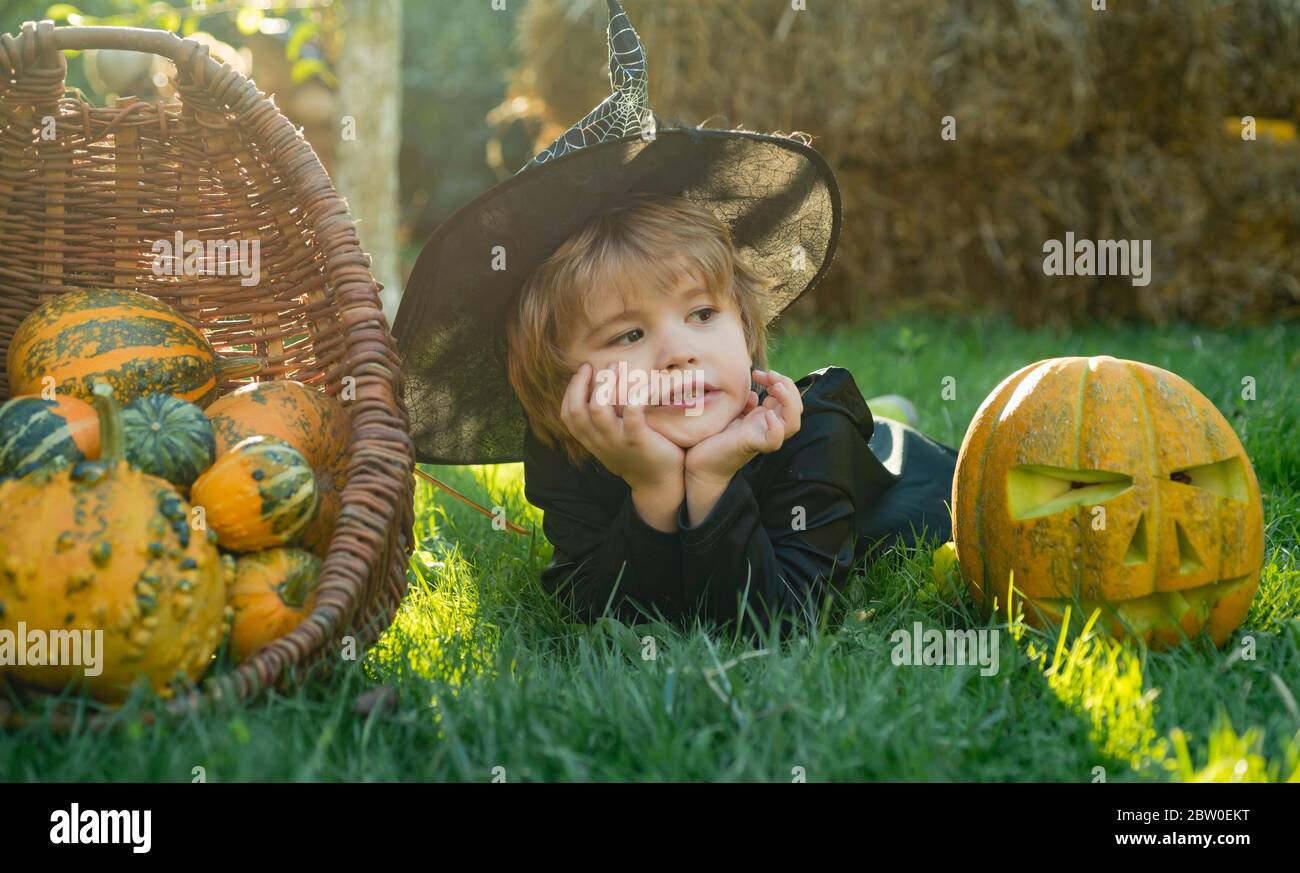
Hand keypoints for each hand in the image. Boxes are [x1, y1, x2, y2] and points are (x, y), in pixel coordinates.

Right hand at [560, 362, 684, 490]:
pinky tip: (645, 384)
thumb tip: (600, 393)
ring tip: (616, 367)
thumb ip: (602, 424)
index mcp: (591, 440)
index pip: (568, 415)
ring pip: (599, 408)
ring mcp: (617, 441)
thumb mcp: (612, 442)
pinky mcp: (638, 440)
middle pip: (577, 410)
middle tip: (593, 366)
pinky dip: (636, 395)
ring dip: (606, 383)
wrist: (658, 483)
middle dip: (581, 383)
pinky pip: (632, 413)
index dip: (570, 391)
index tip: (582, 372)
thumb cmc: (638, 456)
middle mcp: (599, 441)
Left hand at [684, 368, 802, 483]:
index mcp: (763, 418)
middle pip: (796, 408)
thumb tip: (753, 393)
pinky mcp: (751, 446)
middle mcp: (766, 427)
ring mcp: (761, 437)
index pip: (786, 398)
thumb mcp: (731, 413)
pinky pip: (774, 441)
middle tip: (769, 374)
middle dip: (788, 385)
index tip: (758, 373)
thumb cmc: (713, 439)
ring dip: (790, 402)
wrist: (700, 465)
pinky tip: (767, 415)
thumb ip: (743, 403)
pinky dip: (776, 428)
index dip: (779, 380)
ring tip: (776, 387)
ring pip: (793, 424)